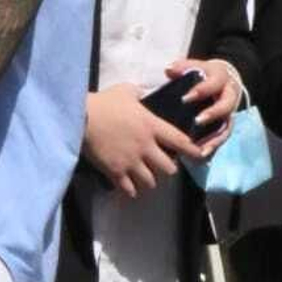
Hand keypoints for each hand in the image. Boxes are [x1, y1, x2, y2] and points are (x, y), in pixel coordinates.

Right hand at [81, 84, 194, 198]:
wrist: (81, 118)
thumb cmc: (104, 102)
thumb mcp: (127, 90)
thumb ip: (140, 94)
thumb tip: (144, 95)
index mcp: (151, 126)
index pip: (179, 141)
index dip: (192, 150)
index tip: (199, 155)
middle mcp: (145, 147)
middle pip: (168, 168)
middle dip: (167, 168)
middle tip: (161, 165)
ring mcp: (131, 162)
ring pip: (150, 182)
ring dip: (150, 181)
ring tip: (144, 177)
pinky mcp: (116, 173)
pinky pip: (129, 189)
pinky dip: (131, 190)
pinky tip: (129, 188)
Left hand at [173, 58, 242, 156]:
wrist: (223, 81)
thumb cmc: (205, 75)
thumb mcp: (196, 67)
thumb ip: (183, 68)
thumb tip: (168, 69)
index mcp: (221, 78)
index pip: (214, 83)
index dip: (202, 90)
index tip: (186, 98)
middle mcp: (229, 95)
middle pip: (225, 105)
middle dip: (212, 114)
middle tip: (197, 121)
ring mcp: (229, 112)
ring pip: (226, 125)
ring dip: (214, 137)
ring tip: (201, 148)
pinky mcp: (226, 125)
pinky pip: (223, 137)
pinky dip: (213, 146)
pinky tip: (202, 154)